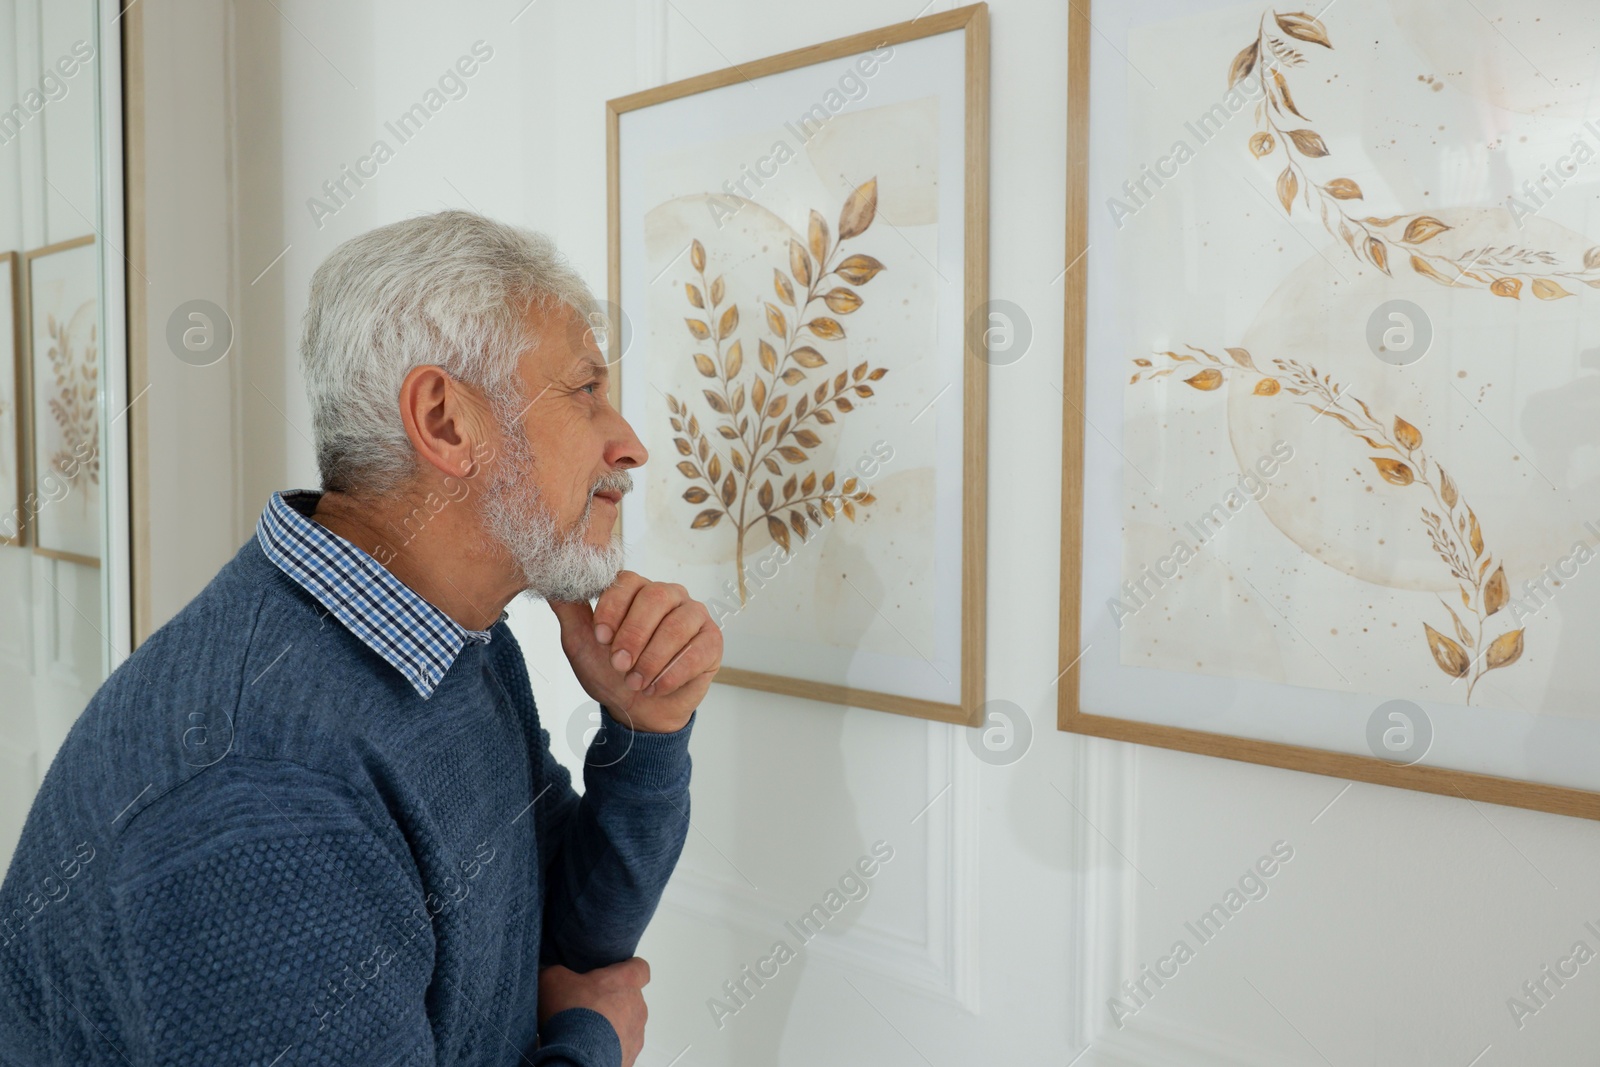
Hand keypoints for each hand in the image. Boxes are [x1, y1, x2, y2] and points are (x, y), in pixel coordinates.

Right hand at [538, 958, 649, 1066]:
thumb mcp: (553, 980)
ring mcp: (636, 1034)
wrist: (578, 1058)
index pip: (640, 968)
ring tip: (583, 1032)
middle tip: (585, 1006)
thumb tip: (551, 976)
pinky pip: (619, 1049)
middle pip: (629, 998)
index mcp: (626, 981)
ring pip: (626, 1025)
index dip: (627, 969)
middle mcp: (637, 1006)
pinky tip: (586, 1049)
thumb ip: (557, 972)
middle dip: (609, 1001)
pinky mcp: (629, 1057)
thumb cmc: (572, 1013)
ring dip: (609, 1027)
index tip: (614, 973)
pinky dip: (606, 1048)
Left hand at [549, 572, 721, 732]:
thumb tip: (550, 580)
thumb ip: (568, 610)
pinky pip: (698, 650)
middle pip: (656, 597)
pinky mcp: (713, 641)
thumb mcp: (581, 643)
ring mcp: (694, 616)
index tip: (600, 638)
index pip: (627, 582)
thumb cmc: (611, 673)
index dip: (613, 609)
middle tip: (619, 664)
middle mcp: (669, 595)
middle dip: (634, 635)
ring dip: (652, 658)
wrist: (639, 711)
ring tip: (637, 682)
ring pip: (677, 625)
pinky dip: (673, 673)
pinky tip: (657, 687)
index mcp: (637, 589)